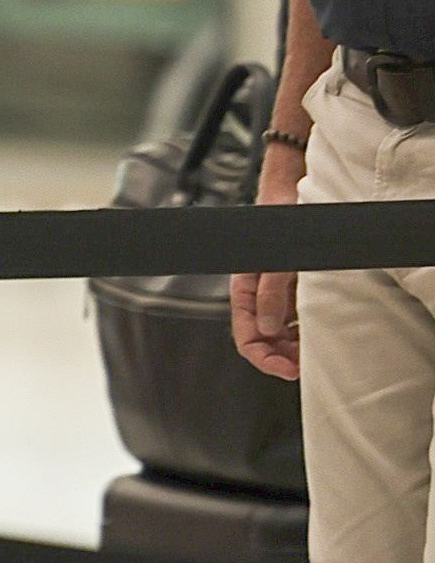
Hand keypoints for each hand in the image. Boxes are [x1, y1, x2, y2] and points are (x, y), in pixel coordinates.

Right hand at [231, 138, 304, 381]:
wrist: (296, 192)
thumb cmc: (282, 221)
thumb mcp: (278, 260)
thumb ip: (272, 293)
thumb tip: (269, 328)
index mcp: (246, 289)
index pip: (247, 335)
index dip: (264, 358)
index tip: (287, 369)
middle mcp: (260, 295)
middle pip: (263, 339)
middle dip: (280, 357)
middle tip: (303, 366)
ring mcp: (276, 293)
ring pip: (279, 332)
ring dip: (293, 346)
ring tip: (312, 352)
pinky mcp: (292, 288)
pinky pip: (294, 318)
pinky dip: (303, 330)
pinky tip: (315, 332)